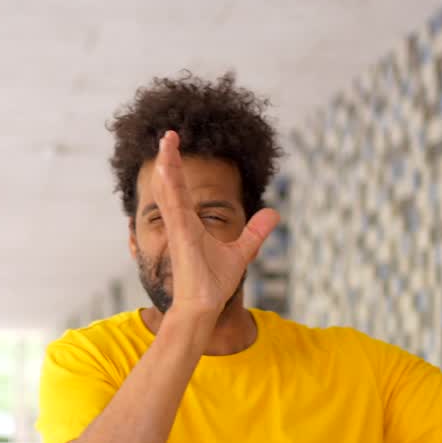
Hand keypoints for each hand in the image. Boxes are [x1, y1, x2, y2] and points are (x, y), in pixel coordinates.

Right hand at [152, 131, 279, 316]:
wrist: (204, 308)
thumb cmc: (214, 283)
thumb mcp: (242, 252)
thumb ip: (255, 232)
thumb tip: (274, 213)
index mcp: (189, 224)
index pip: (180, 190)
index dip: (177, 168)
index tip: (174, 146)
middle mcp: (181, 223)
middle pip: (171, 184)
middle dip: (169, 159)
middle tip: (168, 134)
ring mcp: (178, 229)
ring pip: (170, 190)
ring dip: (168, 165)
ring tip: (167, 141)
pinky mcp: (180, 237)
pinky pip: (174, 207)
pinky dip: (170, 186)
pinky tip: (167, 168)